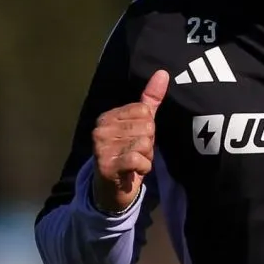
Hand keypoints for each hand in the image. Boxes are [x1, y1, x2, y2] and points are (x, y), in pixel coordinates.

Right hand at [91, 70, 168, 212]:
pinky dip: (143, 168)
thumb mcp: (140, 125)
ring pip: (144, 143)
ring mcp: (101, 147)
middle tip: (136, 154)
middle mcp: (100, 129)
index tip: (137, 140)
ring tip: (134, 163)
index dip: (149, 128)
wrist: (112, 190)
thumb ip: (150, 100)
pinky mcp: (106, 166)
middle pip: (147, 127)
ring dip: (146, 157)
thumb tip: (163, 72)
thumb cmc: (128, 154)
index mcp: (108, 116)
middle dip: (148, 144)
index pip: (144, 110)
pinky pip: (138, 159)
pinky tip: (134, 171)